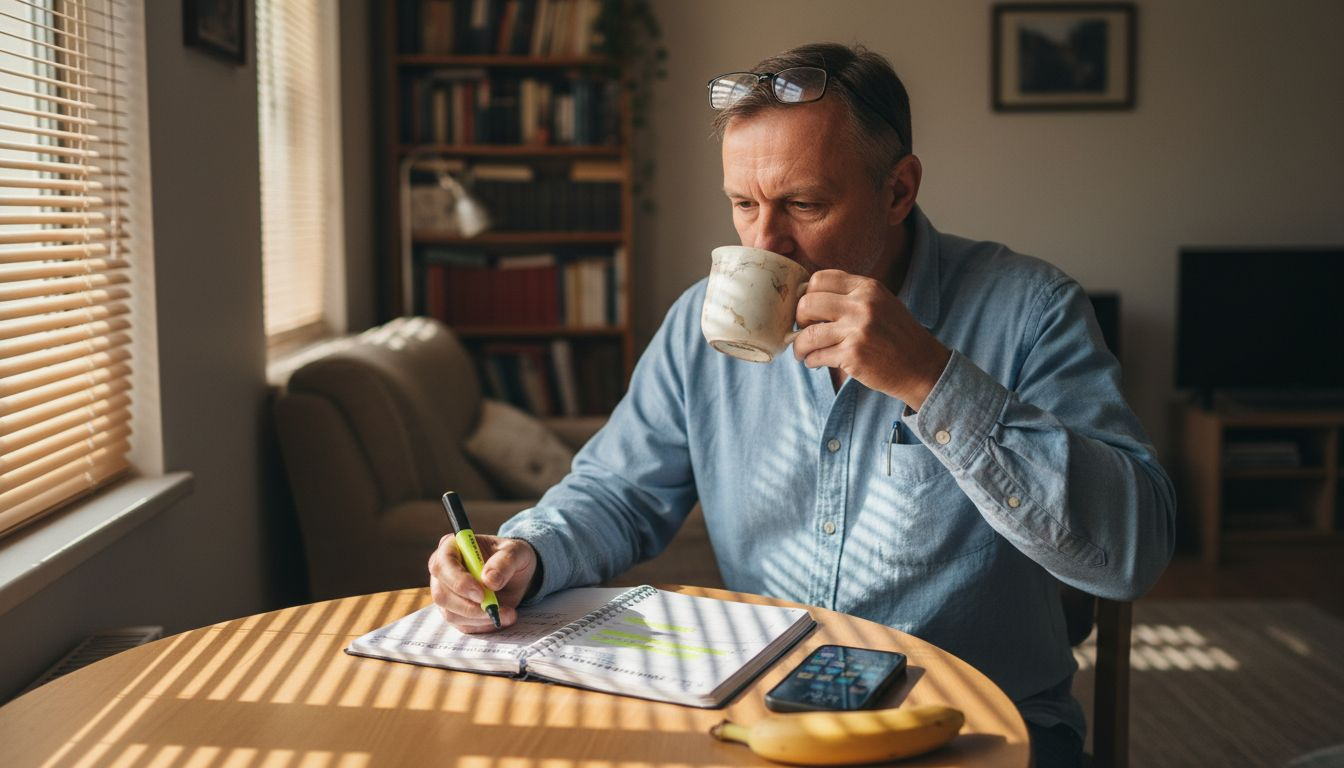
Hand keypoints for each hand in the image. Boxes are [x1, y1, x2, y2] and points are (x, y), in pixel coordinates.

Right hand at [428, 534, 537, 632]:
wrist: (516, 574)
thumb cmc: (511, 557)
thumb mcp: (516, 552)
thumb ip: (505, 562)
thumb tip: (489, 580)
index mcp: (452, 548)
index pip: (442, 565)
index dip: (458, 581)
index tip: (481, 593)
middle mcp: (443, 571)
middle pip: (441, 594)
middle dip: (468, 606)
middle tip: (494, 609)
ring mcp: (446, 593)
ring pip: (451, 614)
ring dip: (480, 618)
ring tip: (507, 613)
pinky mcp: (454, 612)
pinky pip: (462, 625)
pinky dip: (483, 625)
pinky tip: (502, 617)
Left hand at [793, 269, 951, 408]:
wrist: (923, 367)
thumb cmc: (898, 337)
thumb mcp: (881, 304)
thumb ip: (850, 297)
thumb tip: (807, 298)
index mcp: (867, 288)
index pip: (820, 279)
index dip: (807, 294)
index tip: (808, 309)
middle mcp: (862, 305)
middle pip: (807, 304)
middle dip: (799, 319)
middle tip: (804, 331)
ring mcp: (857, 330)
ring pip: (807, 334)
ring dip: (799, 346)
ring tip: (802, 353)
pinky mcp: (853, 355)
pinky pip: (817, 356)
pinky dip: (811, 361)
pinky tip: (816, 362)